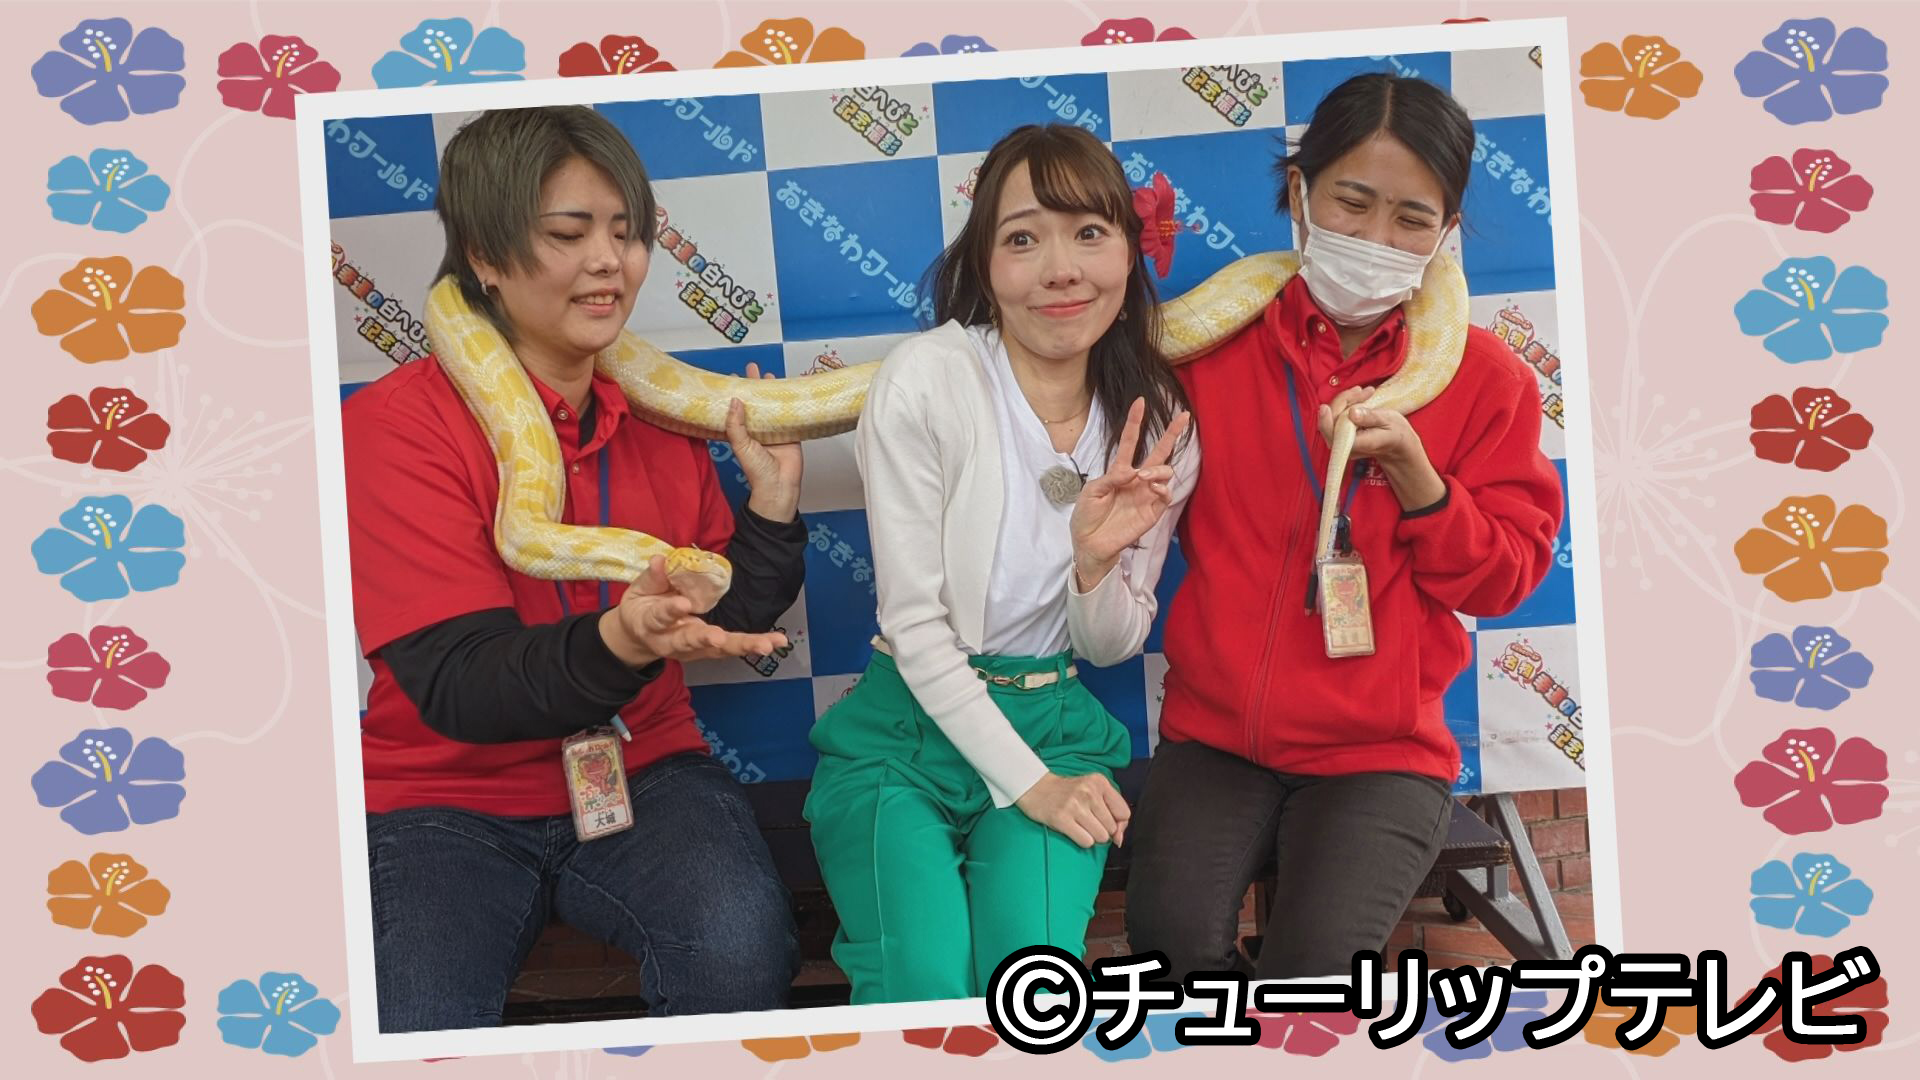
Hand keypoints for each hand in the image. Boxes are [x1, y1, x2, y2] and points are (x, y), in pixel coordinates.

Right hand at [600, 555, 788, 667]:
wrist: (638, 637)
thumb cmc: (641, 608)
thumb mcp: (638, 591)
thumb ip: (652, 579)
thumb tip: (660, 560)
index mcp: (651, 625)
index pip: (660, 618)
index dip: (671, 611)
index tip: (683, 604)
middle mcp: (672, 642)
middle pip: (692, 641)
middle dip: (708, 639)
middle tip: (720, 638)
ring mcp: (693, 649)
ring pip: (718, 649)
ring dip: (743, 646)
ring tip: (767, 644)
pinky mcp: (709, 650)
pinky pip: (731, 648)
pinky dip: (753, 645)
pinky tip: (775, 642)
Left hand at [727, 362, 802, 522]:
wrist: (780, 486)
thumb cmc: (757, 471)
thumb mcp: (741, 446)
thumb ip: (736, 424)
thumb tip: (735, 400)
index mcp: (743, 432)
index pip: (737, 408)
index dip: (735, 393)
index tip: (732, 378)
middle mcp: (758, 428)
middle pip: (756, 401)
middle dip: (754, 385)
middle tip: (752, 367)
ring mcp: (775, 429)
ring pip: (773, 405)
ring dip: (772, 390)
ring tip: (769, 375)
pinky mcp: (791, 431)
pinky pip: (790, 413)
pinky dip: (791, 401)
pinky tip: (791, 389)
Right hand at [1014, 771, 1131, 847]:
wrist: (1035, 787)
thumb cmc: (1067, 792)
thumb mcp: (1092, 790)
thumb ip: (1112, 811)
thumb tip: (1119, 839)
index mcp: (1099, 782)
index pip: (1124, 813)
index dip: (1118, 823)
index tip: (1107, 822)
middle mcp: (1089, 792)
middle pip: (1111, 828)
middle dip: (1102, 830)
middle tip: (1088, 821)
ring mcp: (1075, 805)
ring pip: (1100, 837)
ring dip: (1092, 836)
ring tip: (1080, 825)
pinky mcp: (1062, 818)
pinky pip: (1086, 842)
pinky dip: (1082, 840)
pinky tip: (1073, 830)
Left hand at [1069, 398, 1190, 586]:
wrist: (1089, 543)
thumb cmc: (1087, 516)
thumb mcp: (1091, 492)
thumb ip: (1110, 479)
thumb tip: (1132, 471)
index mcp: (1119, 471)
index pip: (1130, 442)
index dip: (1135, 422)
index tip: (1140, 402)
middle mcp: (1137, 479)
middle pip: (1159, 452)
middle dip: (1172, 433)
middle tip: (1184, 416)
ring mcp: (1146, 494)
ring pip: (1165, 471)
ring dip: (1158, 469)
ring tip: (1145, 476)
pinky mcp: (1152, 511)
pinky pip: (1165, 495)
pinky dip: (1162, 488)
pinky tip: (1153, 487)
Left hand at [1315, 386, 1444, 510]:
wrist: (1397, 445)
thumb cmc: (1395, 434)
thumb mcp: (1389, 421)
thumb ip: (1370, 418)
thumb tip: (1352, 413)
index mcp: (1357, 445)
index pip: (1334, 435)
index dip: (1326, 421)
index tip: (1325, 407)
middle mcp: (1345, 447)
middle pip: (1330, 421)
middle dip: (1343, 401)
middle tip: (1361, 391)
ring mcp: (1341, 442)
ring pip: (1332, 416)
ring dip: (1345, 400)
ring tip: (1364, 393)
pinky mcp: (1340, 435)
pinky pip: (1336, 416)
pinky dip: (1346, 404)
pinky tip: (1359, 397)